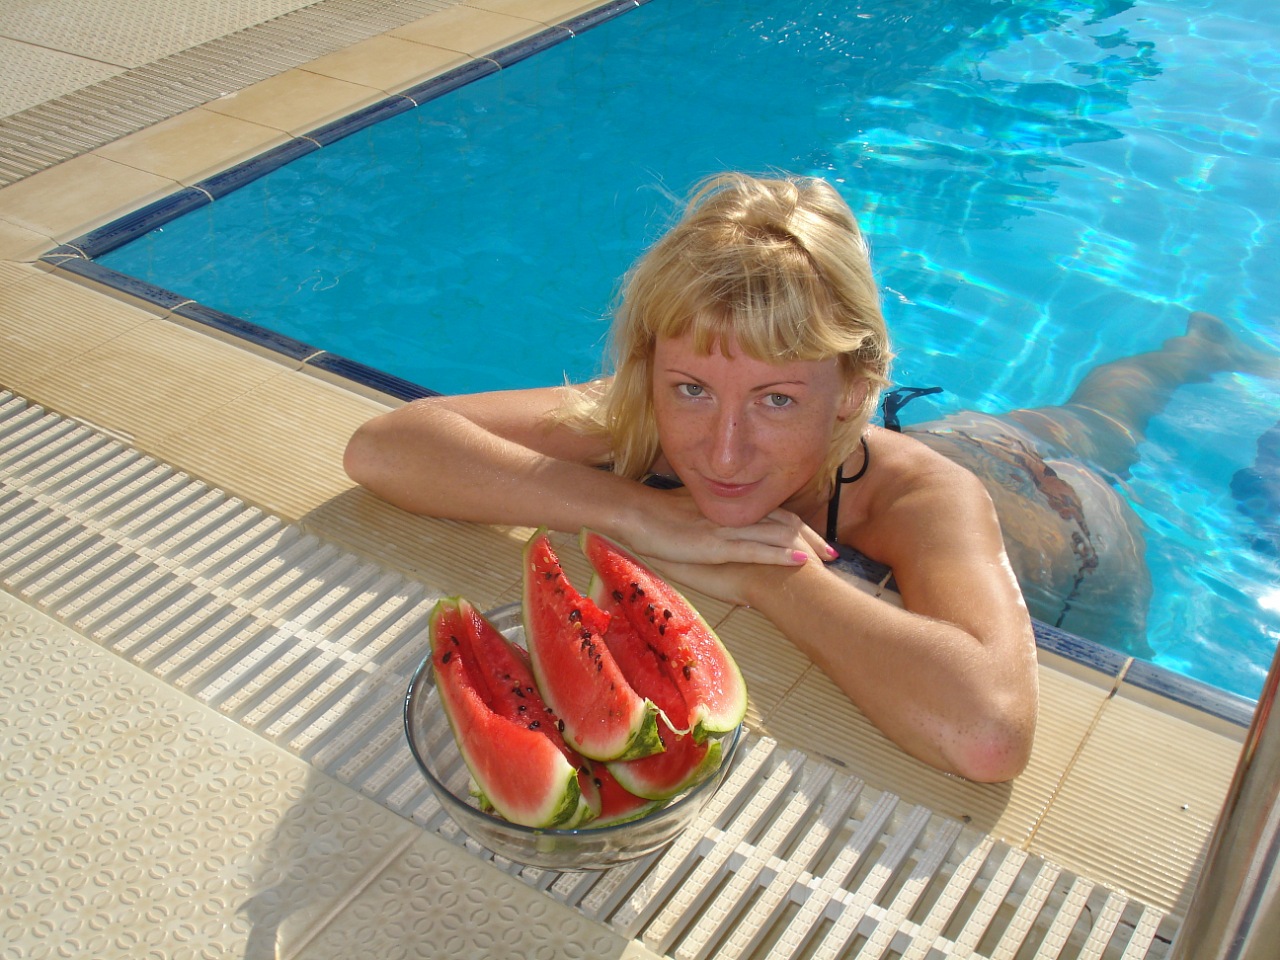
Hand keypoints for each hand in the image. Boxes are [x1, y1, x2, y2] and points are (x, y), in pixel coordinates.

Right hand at [616, 485, 835, 569]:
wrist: (634, 514)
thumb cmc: (655, 518)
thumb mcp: (688, 518)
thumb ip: (707, 524)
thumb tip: (715, 535)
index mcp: (728, 508)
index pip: (772, 513)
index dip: (797, 525)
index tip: (815, 538)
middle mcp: (733, 514)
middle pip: (783, 522)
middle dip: (810, 537)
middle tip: (833, 553)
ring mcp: (727, 529)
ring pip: (776, 534)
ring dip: (805, 546)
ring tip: (828, 558)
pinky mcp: (717, 545)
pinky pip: (756, 550)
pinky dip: (781, 555)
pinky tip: (801, 561)